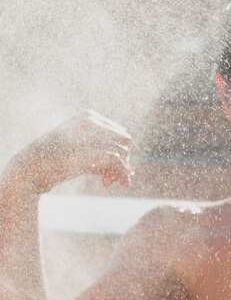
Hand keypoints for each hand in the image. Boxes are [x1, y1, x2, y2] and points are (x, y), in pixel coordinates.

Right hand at [8, 110, 132, 193]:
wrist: (30, 168)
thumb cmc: (54, 162)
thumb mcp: (81, 153)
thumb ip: (104, 156)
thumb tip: (131, 172)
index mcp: (88, 117)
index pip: (119, 133)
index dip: (121, 152)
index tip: (109, 170)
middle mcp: (91, 121)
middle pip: (125, 141)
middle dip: (123, 160)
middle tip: (111, 179)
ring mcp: (89, 134)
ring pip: (122, 151)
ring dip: (120, 170)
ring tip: (106, 182)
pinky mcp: (88, 149)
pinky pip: (116, 161)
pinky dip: (118, 173)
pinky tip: (106, 183)